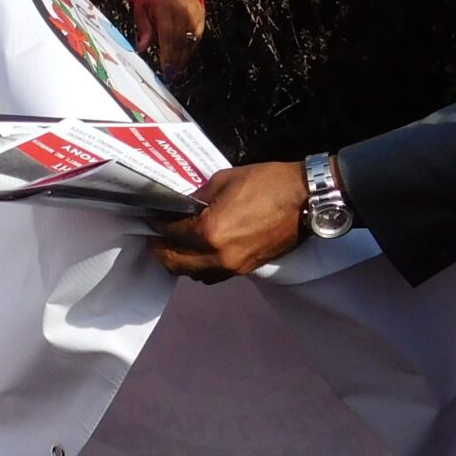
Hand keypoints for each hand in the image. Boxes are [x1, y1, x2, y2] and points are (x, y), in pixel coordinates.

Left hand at [130, 0, 204, 76]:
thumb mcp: (140, 9)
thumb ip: (144, 29)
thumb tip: (142, 49)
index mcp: (166, 7)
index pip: (169, 36)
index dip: (169, 56)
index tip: (167, 72)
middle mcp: (183, 10)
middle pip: (181, 41)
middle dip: (176, 61)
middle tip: (170, 76)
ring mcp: (195, 12)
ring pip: (191, 40)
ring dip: (183, 57)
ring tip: (175, 70)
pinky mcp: (201, 14)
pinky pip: (197, 36)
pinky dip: (190, 47)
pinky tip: (182, 57)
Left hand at [155, 161, 306, 280]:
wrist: (305, 200)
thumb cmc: (266, 183)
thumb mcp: (224, 180)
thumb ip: (198, 197)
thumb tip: (183, 207)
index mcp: (210, 231)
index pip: (172, 233)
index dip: (157, 224)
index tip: (150, 216)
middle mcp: (218, 256)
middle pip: (176, 263)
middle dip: (161, 250)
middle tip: (154, 237)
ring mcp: (233, 267)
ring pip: (194, 274)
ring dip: (180, 262)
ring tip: (174, 245)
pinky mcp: (246, 270)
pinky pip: (213, 276)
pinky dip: (200, 268)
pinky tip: (198, 253)